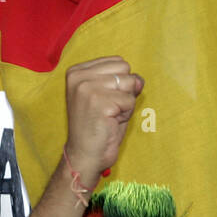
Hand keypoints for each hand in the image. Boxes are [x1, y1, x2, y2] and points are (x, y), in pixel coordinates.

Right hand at [62, 57, 142, 187]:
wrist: (85, 155)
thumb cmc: (97, 127)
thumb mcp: (108, 95)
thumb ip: (122, 81)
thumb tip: (139, 79)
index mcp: (77, 71)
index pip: (118, 61)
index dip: (119, 83)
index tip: (103, 100)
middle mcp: (79, 77)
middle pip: (125, 69)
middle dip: (124, 91)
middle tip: (108, 109)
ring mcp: (87, 88)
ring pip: (129, 84)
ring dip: (125, 103)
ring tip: (109, 116)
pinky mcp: (99, 102)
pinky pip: (129, 101)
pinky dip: (125, 114)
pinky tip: (110, 123)